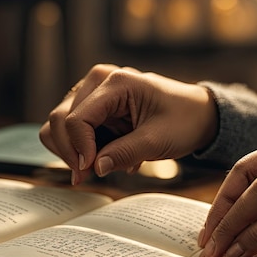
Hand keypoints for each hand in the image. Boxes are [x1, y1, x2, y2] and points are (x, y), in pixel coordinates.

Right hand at [39, 64, 217, 184]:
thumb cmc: (184, 120)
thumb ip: (124, 153)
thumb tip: (95, 168)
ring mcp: (93, 92)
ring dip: (74, 151)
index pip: (76, 118)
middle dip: (71, 152)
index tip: (91, 171)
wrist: (198, 115)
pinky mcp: (94, 107)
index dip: (79, 149)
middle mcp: (99, 81)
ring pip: (58, 125)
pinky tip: (108, 156)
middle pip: (59, 119)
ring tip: (102, 165)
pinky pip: (72, 130)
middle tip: (89, 176)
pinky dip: (83, 148)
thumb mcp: (158, 140)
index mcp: (116, 82)